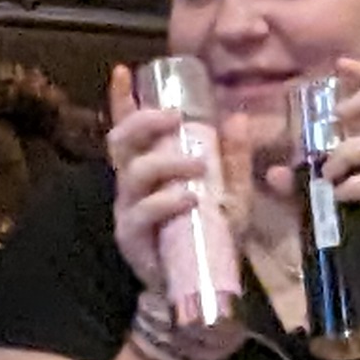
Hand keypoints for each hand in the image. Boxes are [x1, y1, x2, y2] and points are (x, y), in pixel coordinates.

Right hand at [105, 66, 247, 359]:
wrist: (199, 289)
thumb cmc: (211, 237)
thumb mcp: (232, 194)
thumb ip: (234, 159)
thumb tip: (238, 117)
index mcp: (151, 168)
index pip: (129, 128)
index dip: (122, 99)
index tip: (123, 71)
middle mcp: (132, 185)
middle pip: (121, 141)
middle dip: (143, 121)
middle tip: (173, 117)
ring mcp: (128, 210)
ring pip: (134, 173)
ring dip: (166, 162)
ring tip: (198, 166)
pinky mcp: (132, 236)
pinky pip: (144, 211)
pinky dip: (167, 201)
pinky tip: (189, 199)